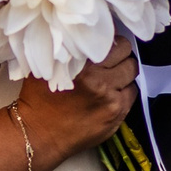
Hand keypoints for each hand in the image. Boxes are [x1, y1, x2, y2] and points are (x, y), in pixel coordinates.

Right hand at [13, 36, 136, 157]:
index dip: (110, 42)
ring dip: (123, 73)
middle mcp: (100, 81)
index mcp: (82, 66)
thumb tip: (85, 36)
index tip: (105, 45)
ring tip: (110, 77)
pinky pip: (132, 94)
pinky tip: (110, 94)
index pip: (114, 42)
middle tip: (110, 60)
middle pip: (127, 55)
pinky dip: (123, 91)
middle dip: (120, 55)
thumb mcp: (47, 66)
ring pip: (132, 74)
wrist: (38, 134)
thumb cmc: (38, 99)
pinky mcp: (116, 115)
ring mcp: (111, 100)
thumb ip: (68, 50)